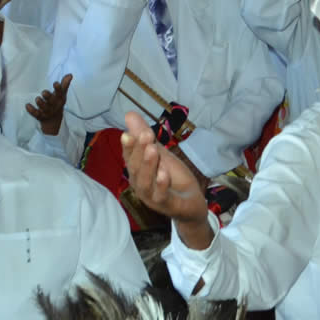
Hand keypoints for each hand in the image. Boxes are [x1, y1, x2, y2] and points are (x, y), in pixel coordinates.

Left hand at [27, 75, 72, 135]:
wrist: (53, 120)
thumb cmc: (57, 103)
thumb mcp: (61, 94)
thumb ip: (64, 84)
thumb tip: (70, 75)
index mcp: (59, 99)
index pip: (60, 93)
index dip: (58, 89)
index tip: (55, 83)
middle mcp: (54, 105)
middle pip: (51, 101)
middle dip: (48, 97)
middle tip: (44, 92)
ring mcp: (47, 111)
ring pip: (44, 108)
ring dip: (40, 103)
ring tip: (37, 99)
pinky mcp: (40, 116)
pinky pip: (35, 114)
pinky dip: (31, 110)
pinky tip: (27, 105)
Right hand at [121, 111, 214, 241]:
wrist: (191, 202)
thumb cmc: (173, 178)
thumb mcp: (161, 153)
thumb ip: (146, 137)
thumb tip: (129, 114)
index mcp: (138, 171)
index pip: (129, 157)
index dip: (129, 145)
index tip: (128, 132)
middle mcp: (140, 184)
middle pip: (135, 168)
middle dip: (138, 151)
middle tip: (144, 134)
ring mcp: (152, 197)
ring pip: (145, 182)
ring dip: (148, 165)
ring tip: (153, 149)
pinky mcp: (166, 205)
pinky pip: (161, 196)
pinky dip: (162, 184)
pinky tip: (164, 173)